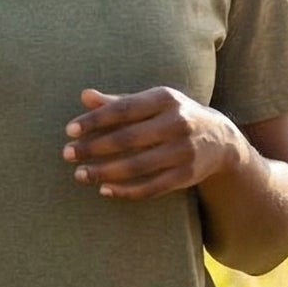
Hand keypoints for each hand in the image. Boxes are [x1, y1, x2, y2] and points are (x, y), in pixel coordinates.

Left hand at [63, 86, 244, 200]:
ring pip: (137, 166)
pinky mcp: (186, 175)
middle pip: (128, 139)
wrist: (220, 139)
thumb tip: (84, 96)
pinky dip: (126, 191)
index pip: (123, 109)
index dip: (95, 120)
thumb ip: (118, 102)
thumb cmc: (174, 115)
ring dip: (105, 172)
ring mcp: (183, 151)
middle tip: (67, 154)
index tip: (70, 130)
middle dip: (94, 148)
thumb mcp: (152, 102)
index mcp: (165, 99)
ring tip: (80, 174)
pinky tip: (104, 189)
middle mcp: (177, 123)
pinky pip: (151, 187)